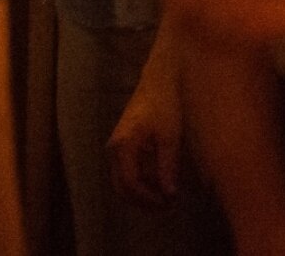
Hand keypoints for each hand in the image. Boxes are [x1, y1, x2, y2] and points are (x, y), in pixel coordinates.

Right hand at [107, 49, 183, 206]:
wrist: (160, 80)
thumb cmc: (165, 104)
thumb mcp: (170, 138)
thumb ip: (167, 168)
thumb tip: (170, 195)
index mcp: (123, 145)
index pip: (129, 184)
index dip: (148, 199)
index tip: (169, 204)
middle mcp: (114, 147)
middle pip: (121, 187)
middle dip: (143, 201)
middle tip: (168, 205)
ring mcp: (117, 146)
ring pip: (122, 181)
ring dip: (142, 193)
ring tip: (166, 195)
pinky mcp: (123, 144)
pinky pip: (127, 171)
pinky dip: (141, 181)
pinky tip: (160, 180)